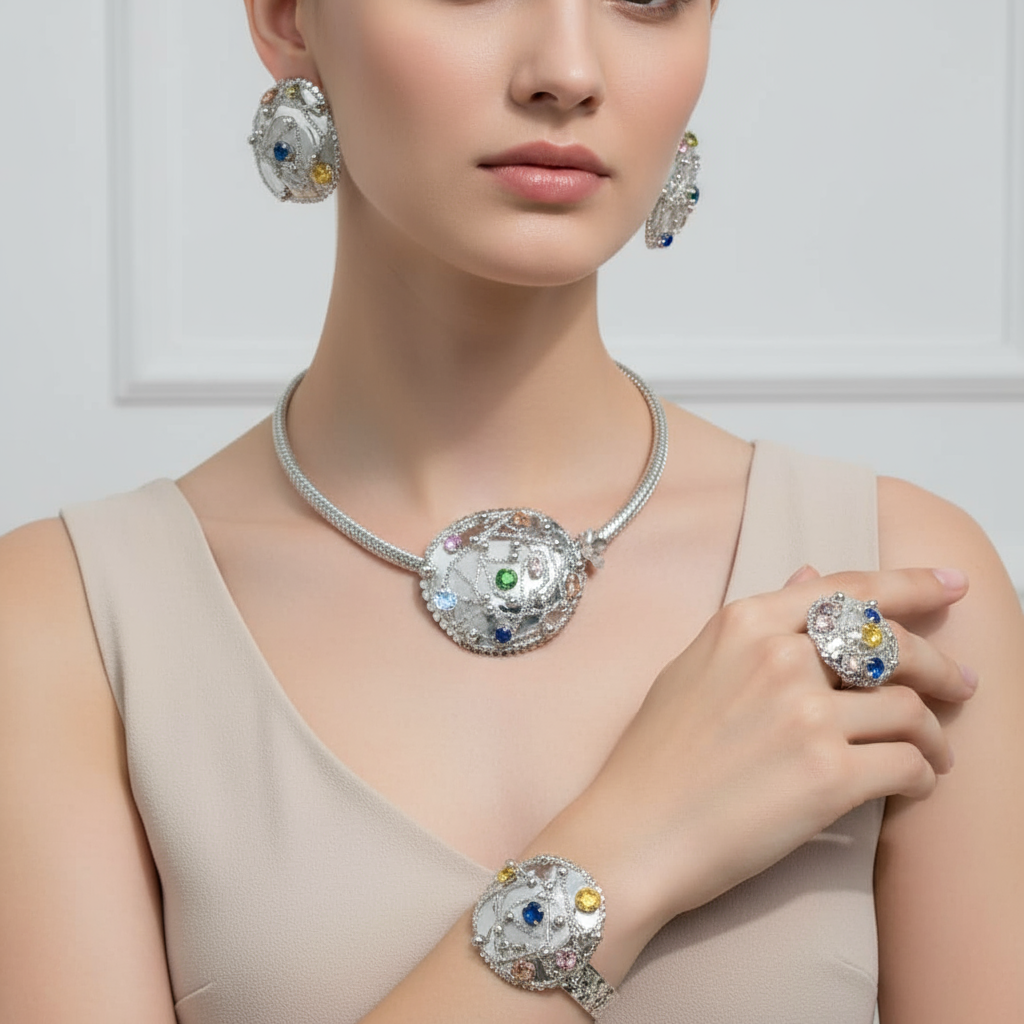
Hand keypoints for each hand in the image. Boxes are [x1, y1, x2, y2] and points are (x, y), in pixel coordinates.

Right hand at [561, 566, 976, 944]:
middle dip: (940, 665)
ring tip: (934, 751)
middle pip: (893, 645)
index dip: (912, 583)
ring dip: (934, 733)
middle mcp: (780, 657)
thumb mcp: (695, 668)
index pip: (849, 590)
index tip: (951, 584)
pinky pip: (909, 764)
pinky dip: (923, 775)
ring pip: (909, 708)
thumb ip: (757, 626)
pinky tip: (914, 783)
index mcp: (745, 623)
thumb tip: (808, 578)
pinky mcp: (829, 775)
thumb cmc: (654, 756)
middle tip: (961, 685)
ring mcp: (806, 714)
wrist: (636, 831)